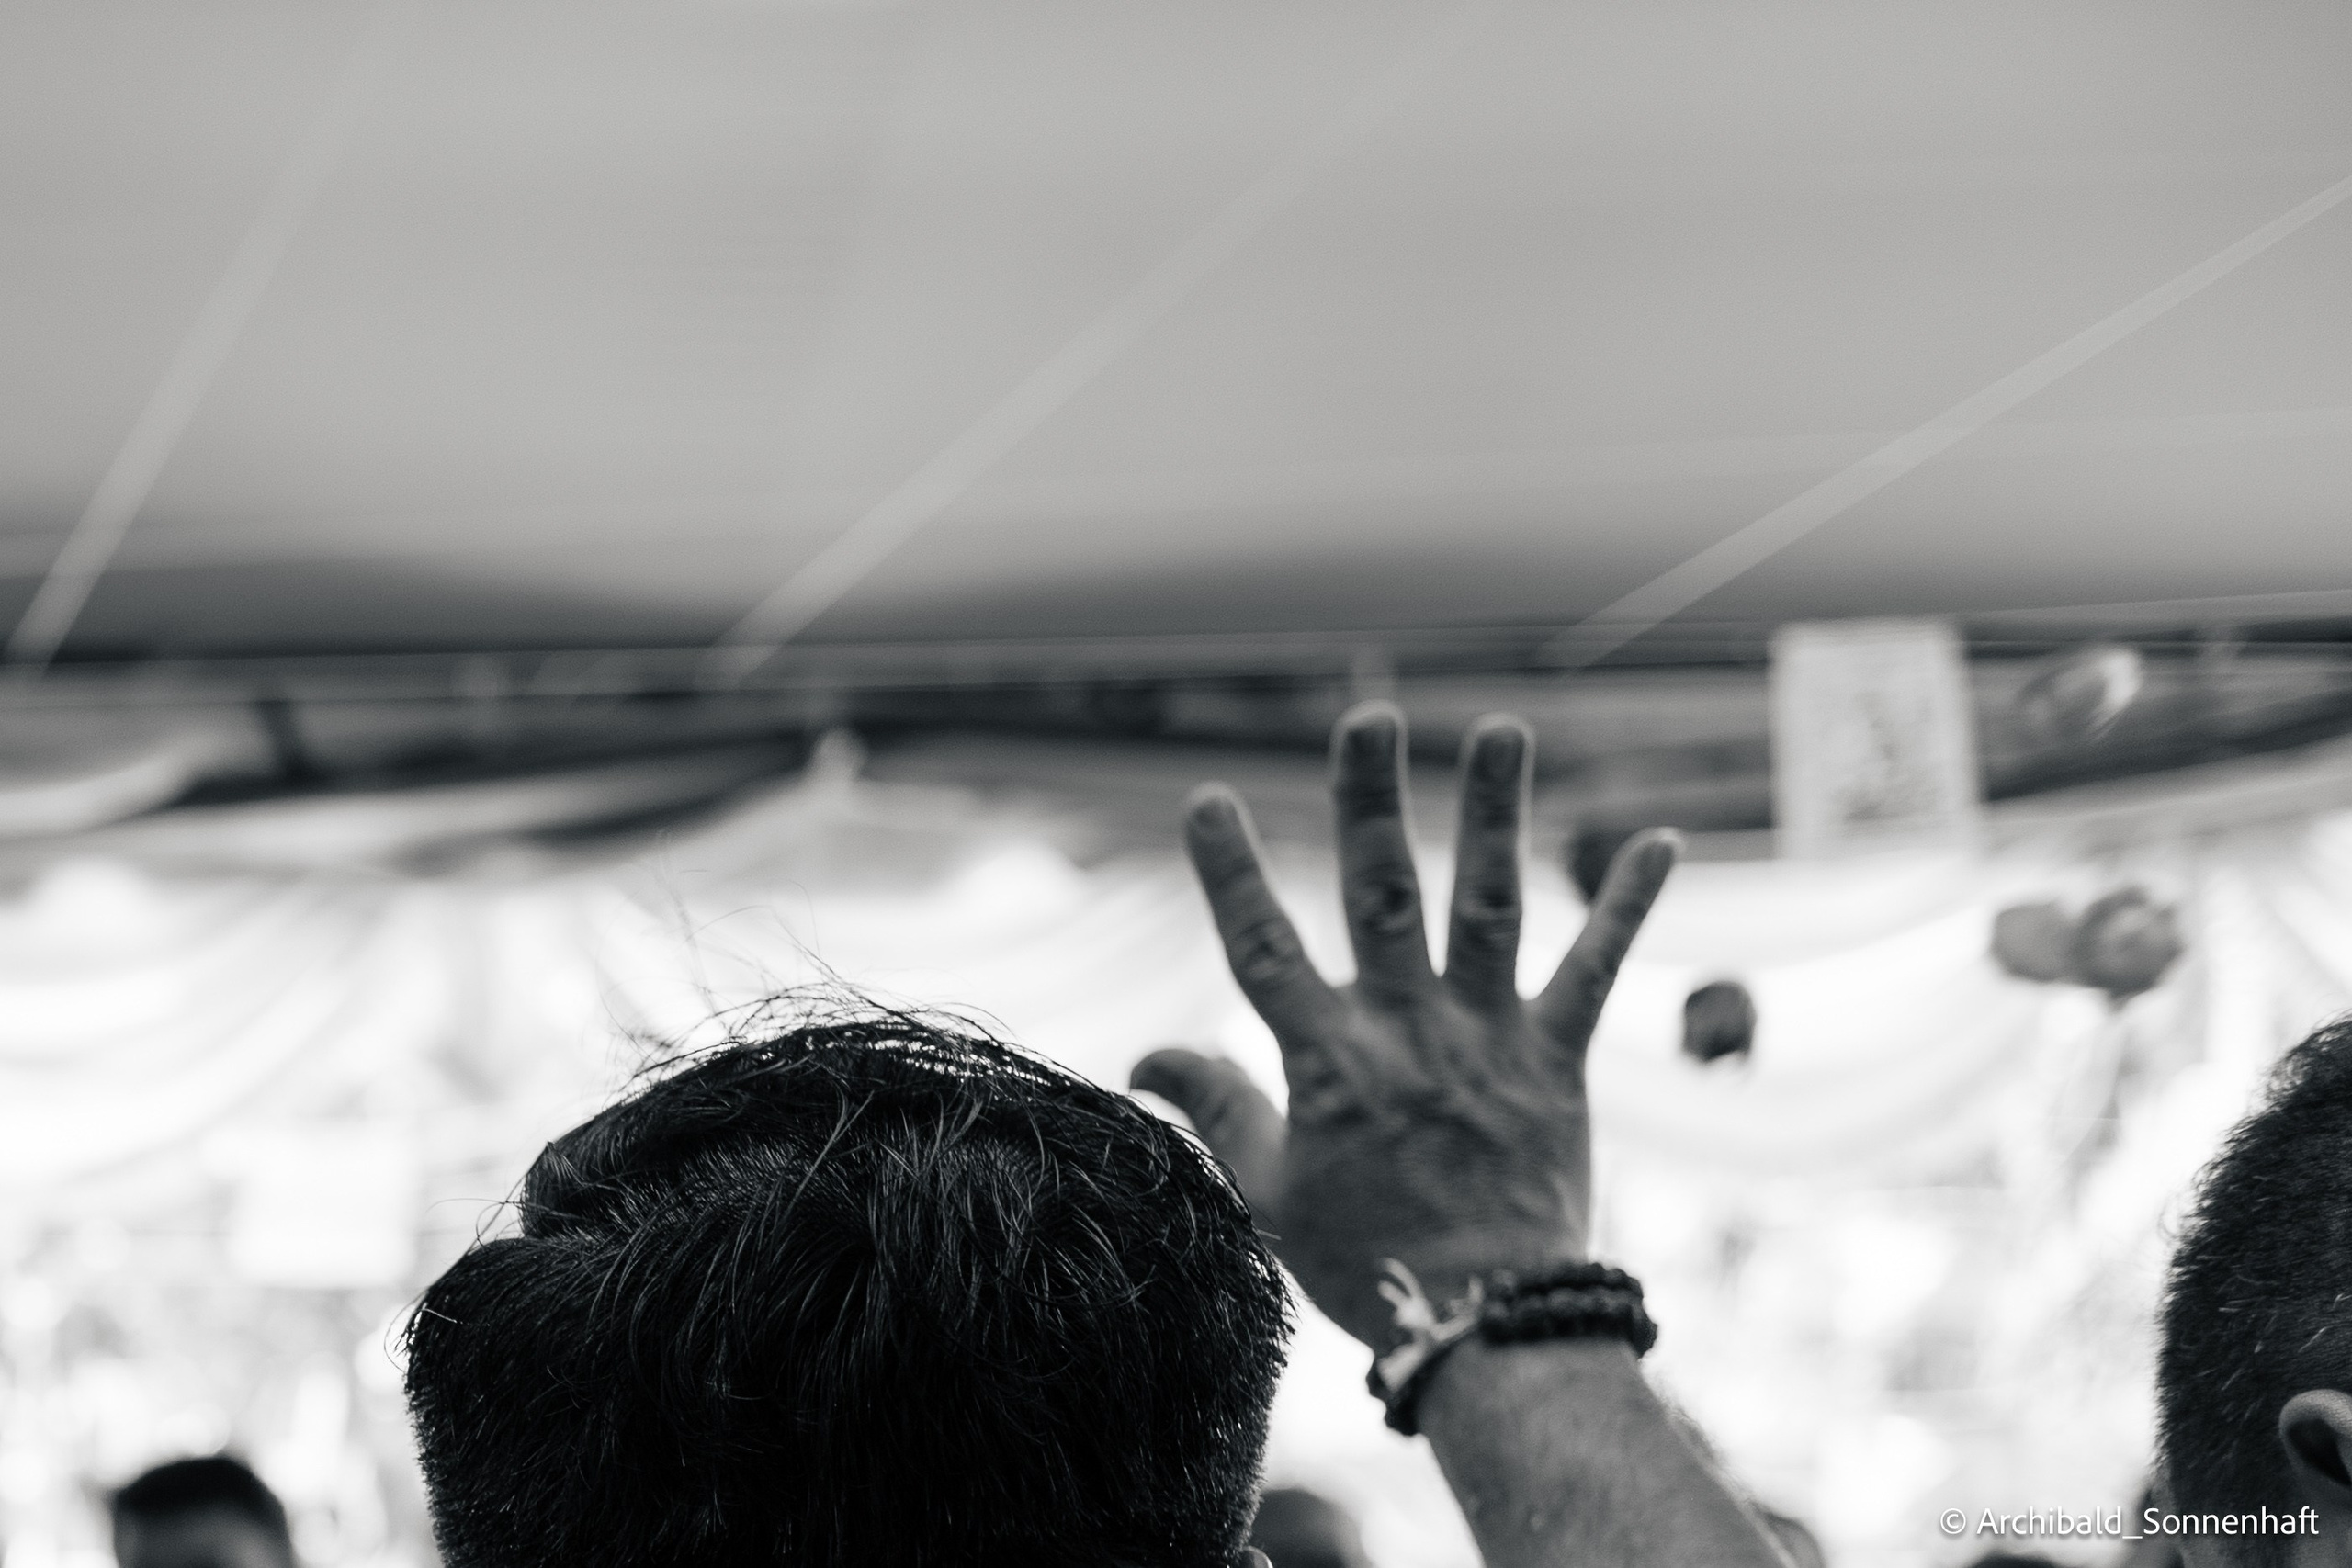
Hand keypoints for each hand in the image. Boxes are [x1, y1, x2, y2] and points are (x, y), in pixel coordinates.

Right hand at [1134, 702, 1677, 1346]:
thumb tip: (1146, 1054)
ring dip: (1495, 815)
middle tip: (1368, 717)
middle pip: (1382, 895)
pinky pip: (1596, 972)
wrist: (1485, 1325)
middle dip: (1371, 800)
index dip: (1232, 872)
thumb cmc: (1366, 1262)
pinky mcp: (1557, 1061)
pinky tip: (1658, 841)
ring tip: (1502, 729)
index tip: (1207, 798)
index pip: (1263, 948)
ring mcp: (1489, 1040)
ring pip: (1487, 906)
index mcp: (1329, 1061)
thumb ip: (1215, 1107)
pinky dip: (1628, 908)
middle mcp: (1408, 1032)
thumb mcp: (1269, 1190)